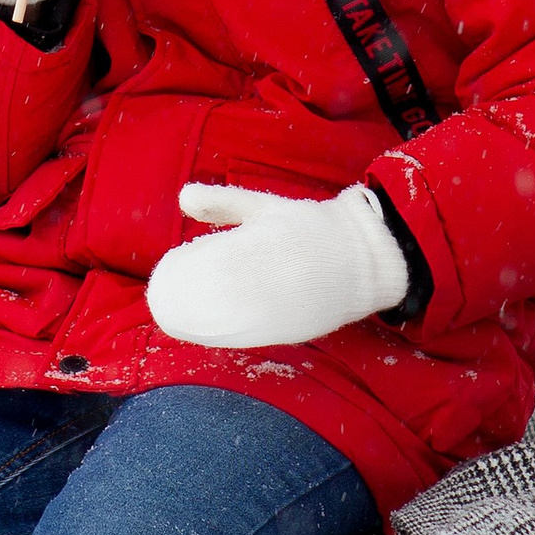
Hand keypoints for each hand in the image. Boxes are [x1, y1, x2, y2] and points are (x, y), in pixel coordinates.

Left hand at [146, 181, 413, 349]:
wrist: (367, 258)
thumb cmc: (313, 229)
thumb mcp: (268, 207)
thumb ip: (225, 203)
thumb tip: (183, 197)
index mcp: (265, 248)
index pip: (215, 263)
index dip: (187, 272)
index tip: (172, 266)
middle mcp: (273, 286)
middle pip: (217, 302)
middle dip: (189, 301)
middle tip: (167, 296)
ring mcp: (282, 313)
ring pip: (230, 326)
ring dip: (202, 323)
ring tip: (179, 316)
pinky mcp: (290, 332)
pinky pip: (248, 337)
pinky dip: (223, 335)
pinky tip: (206, 331)